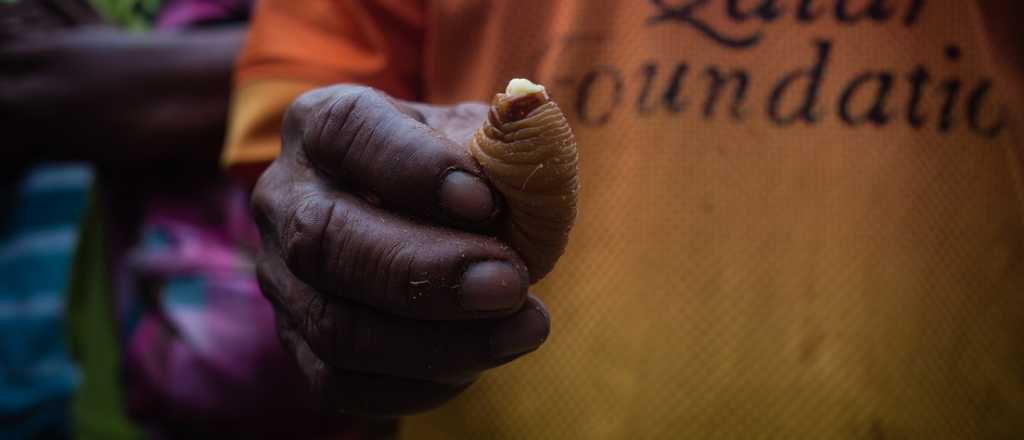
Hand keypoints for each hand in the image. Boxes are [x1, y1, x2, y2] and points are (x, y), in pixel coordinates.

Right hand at [252, 85, 550, 415]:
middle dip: (427, 272)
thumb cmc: (460, 172)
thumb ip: (507, 142)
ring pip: (335, 325)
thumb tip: (526, 147)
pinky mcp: (298, 342)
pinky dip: (419, 383)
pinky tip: (481, 361)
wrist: (426, 223)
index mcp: (322, 124)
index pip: (347, 132)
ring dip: (438, 340)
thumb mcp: (484, 139)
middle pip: (327, 241)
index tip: (484, 201)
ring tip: (524, 327)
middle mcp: (286, 197)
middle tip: (511, 282)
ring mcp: (283, 276)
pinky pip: (341, 382)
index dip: (413, 168)